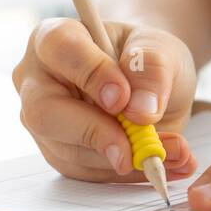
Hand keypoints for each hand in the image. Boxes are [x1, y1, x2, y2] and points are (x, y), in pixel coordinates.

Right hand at [13, 19, 199, 181]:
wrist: (149, 83)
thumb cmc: (146, 58)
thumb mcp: (162, 50)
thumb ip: (153, 69)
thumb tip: (140, 110)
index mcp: (54, 38)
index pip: (59, 49)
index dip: (91, 73)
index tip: (123, 96)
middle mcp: (37, 81)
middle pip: (45, 112)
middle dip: (97, 133)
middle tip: (141, 145)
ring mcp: (44, 122)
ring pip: (69, 151)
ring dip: (126, 157)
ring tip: (174, 150)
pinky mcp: (61, 153)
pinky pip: (88, 173)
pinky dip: (130, 173)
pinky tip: (163, 162)